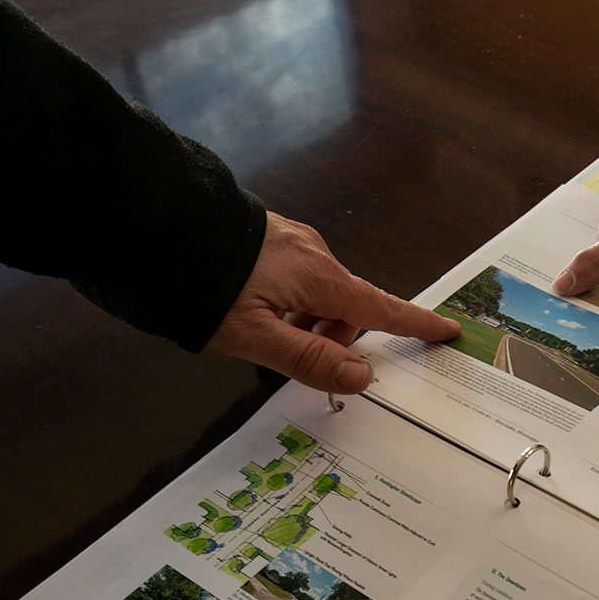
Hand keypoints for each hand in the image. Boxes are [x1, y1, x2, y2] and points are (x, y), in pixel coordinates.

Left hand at [207, 212, 458, 391]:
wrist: (151, 222)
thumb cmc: (200, 285)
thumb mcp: (253, 336)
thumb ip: (309, 359)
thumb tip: (362, 377)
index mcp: (320, 279)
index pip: (381, 309)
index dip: (415, 325)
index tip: (447, 329)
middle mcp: (315, 254)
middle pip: (345, 307)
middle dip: (329, 336)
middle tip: (286, 355)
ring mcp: (291, 240)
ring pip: (317, 294)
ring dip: (302, 320)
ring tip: (256, 331)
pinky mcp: (269, 235)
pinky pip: (295, 276)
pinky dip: (287, 300)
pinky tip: (250, 306)